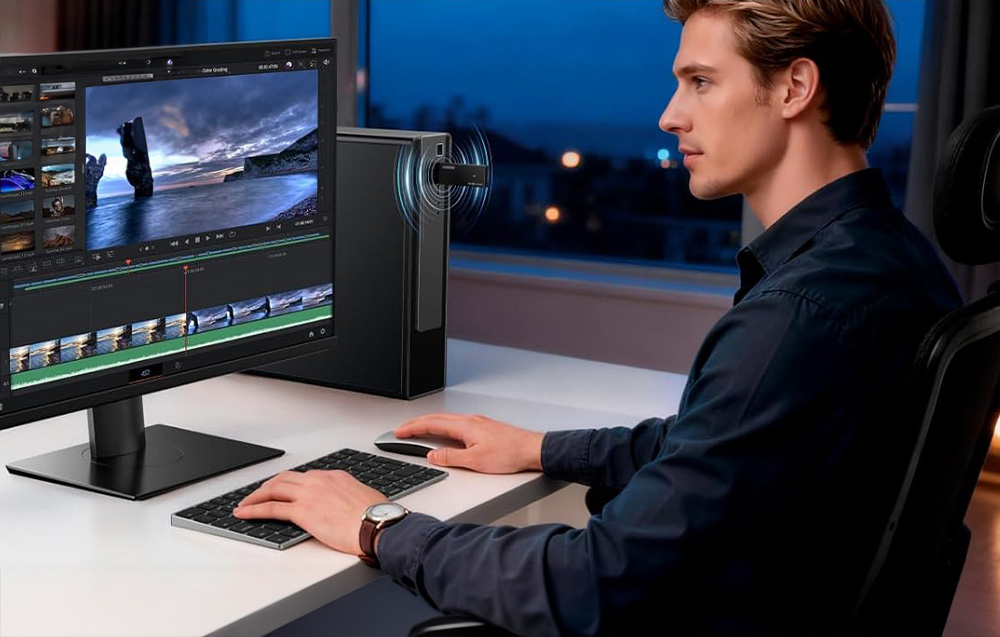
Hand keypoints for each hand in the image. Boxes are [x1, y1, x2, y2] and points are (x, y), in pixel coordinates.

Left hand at [233, 470, 387, 554]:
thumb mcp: (362, 497)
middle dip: (268, 486)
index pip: (304, 477)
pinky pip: (271, 508)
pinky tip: (244, 513)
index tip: (283, 490)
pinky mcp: (302, 511)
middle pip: (284, 478)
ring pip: (273, 489)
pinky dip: (253, 509)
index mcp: (334, 476)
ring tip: (245, 503)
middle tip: (258, 494)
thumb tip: (345, 505)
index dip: (289, 484)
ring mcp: (308, 494)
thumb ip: (347, 496)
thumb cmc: (377, 515)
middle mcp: (319, 480)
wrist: (378, 524)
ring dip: (256, 495)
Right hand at [395, 413, 543, 473]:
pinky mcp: (484, 428)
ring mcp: (477, 423)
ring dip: (429, 425)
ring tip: (418, 432)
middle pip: (437, 419)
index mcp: (465, 425)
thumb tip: (433, 455)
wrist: (532, 450)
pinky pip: (456, 424)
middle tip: (402, 430)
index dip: (412, 427)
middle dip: (416, 424)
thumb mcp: (475, 461)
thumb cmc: (510, 454)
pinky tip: (444, 436)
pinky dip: (443, 428)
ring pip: (446, 421)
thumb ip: (451, 457)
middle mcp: (470, 420)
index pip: (431, 423)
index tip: (399, 432)